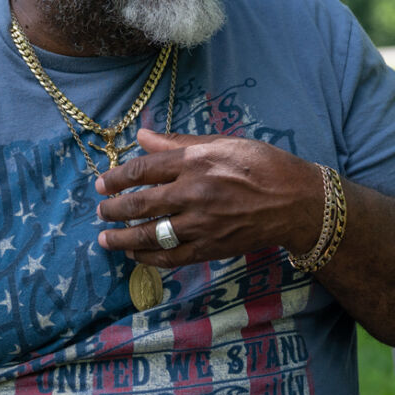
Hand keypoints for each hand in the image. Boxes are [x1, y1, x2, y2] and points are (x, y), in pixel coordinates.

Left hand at [95, 128, 322, 267]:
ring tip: (105, 238)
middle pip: (141, 204)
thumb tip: (142, 136)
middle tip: (99, 210)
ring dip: (123, 238)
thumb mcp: (220, 141)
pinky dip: (150, 258)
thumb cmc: (260, 163)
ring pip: (152, 234)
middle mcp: (194, 192)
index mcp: (195, 161)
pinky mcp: (211, 247)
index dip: (117, 177)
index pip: (143, 169)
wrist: (295, 200)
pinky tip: (136, 256)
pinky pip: (172, 256)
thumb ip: (177, 142)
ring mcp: (202, 223)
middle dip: (113, 209)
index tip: (101, 182)